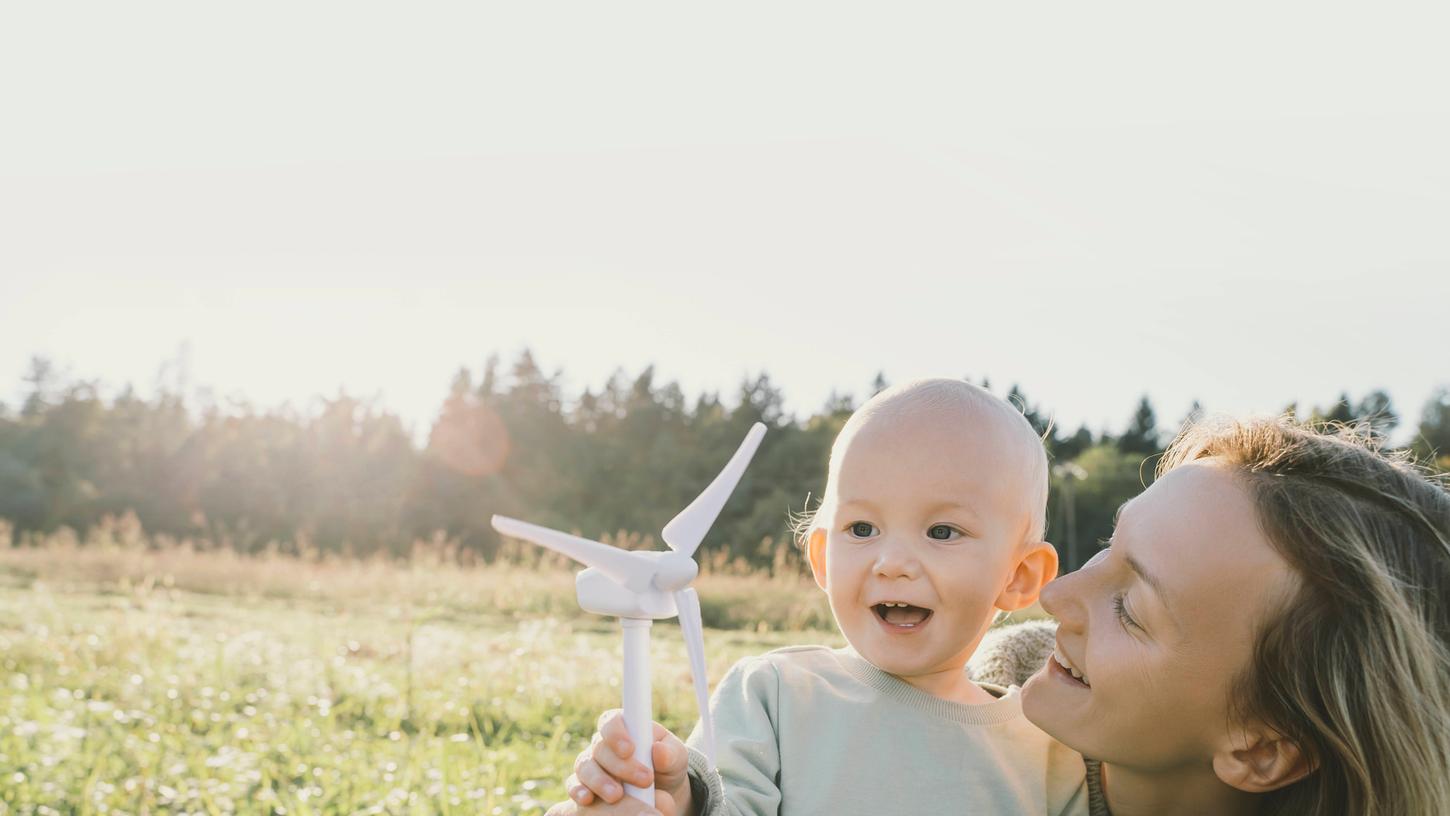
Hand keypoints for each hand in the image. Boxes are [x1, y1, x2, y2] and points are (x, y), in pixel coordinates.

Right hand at [564, 710, 691, 814]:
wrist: (663, 791)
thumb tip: (659, 751)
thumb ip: (670, 752)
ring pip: (585, 767)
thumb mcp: (676, 756)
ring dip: (600, 781)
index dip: (616, 733)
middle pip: (599, 748)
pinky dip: (579, 792)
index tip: (630, 749)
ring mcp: (591, 764)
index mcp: (624, 727)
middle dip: (619, 765)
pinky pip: (574, 786)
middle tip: (644, 780)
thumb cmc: (667, 765)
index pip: (611, 721)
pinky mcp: (585, 785)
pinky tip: (587, 799)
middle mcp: (603, 743)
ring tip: (617, 796)